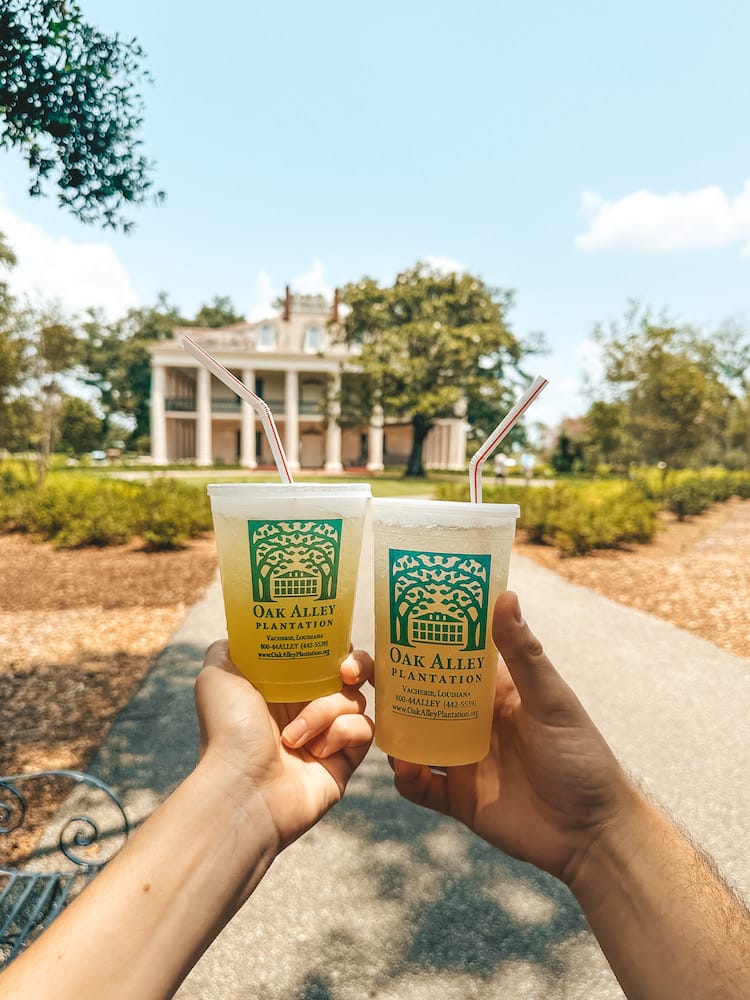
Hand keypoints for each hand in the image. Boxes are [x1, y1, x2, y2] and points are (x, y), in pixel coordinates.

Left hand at [194, 643, 373, 849]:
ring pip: (355, 700)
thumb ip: (232, 646)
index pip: (321, 654)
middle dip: (356, 665)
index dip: (333, 643)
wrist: (242, 789)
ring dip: (326, 710)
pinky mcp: (345, 760)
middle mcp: (307, 707)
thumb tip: (246, 632)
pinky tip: (317, 751)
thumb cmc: (227, 731)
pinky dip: (342, 733)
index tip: (335, 642)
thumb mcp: (217, 674)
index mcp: (282, 685)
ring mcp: (328, 734)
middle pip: (350, 673)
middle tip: (345, 673)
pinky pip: (364, 729)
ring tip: (295, 736)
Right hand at [391, 591, 636, 883]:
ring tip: (374, 724)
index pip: (446, 657)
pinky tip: (405, 769)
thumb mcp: (551, 701)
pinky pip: (420, 786)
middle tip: (356, 676)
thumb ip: (523, 654)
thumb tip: (504, 594)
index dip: (415, 642)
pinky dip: (406, 778)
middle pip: (418, 696)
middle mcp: (471, 720)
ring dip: (389, 731)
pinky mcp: (458, 798)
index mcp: (492, 691)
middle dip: (386, 686)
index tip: (383, 627)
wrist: (592, 834)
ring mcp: (462, 759)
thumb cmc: (582, 758)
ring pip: (410, 739)